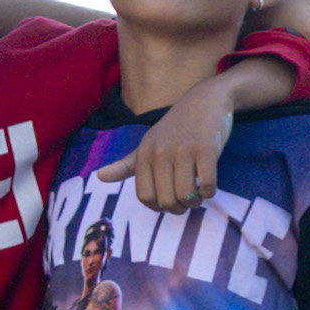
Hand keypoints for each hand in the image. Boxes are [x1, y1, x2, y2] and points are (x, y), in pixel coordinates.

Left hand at [127, 53, 252, 215]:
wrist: (206, 100)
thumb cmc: (176, 127)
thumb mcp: (149, 143)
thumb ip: (126, 164)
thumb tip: (99, 177)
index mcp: (144, 153)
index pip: (145, 197)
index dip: (159, 207)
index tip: (170, 202)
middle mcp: (160, 152)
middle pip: (166, 200)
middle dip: (179, 208)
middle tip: (187, 201)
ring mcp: (184, 150)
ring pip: (186, 195)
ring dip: (195, 202)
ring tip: (199, 195)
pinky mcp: (206, 149)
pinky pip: (208, 184)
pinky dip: (210, 191)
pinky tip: (209, 185)